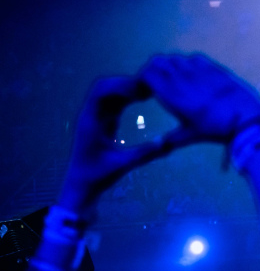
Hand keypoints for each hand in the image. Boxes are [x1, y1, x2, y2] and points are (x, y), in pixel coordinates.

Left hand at [59, 77, 171, 214]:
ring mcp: (96, 118)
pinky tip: (143, 99)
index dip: (120, 86)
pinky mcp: (102, 123)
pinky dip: (128, 98)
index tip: (140, 91)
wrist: (82, 186)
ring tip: (149, 91)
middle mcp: (91, 116)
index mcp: (90, 122)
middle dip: (126, 84)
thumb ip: (144, 153)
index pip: (100, 91)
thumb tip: (167, 141)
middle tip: (148, 88)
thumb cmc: (97, 176)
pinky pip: (114, 103)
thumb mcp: (122, 164)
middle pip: (105, 88)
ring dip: (127, 89)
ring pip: (110, 94)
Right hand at [139, 54, 259, 145]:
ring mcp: (198, 69)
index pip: (147, 73)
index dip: (142, 79)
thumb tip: (157, 144)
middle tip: (156, 84)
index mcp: (171, 92)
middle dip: (153, 70)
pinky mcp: (213, 66)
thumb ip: (171, 139)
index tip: (145, 91)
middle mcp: (181, 76)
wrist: (245, 117)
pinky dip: (188, 64)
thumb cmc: (215, 128)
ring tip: (174, 80)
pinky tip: (193, 75)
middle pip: (158, 61)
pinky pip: (193, 58)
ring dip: (170, 66)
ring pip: (175, 58)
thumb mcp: (190, 135)